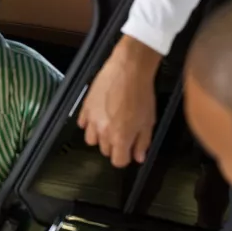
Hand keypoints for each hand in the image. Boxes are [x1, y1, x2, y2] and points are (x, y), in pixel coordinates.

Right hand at [78, 35, 160, 167]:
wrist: (129, 69)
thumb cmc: (140, 93)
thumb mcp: (148, 120)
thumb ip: (143, 141)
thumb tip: (139, 156)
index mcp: (120, 137)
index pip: (118, 161)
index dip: (125, 157)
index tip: (129, 150)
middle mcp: (103, 132)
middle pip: (105, 150)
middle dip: (114, 145)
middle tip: (123, 132)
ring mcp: (92, 119)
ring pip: (91, 140)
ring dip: (100, 136)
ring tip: (109, 125)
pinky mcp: (85, 107)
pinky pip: (83, 123)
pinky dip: (89, 123)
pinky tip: (99, 115)